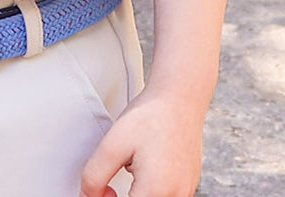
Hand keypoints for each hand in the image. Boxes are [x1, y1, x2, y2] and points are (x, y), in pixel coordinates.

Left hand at [79, 87, 205, 196]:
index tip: (101, 191)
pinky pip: (165, 196)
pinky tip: (145, 170)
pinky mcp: (189, 185)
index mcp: (155, 191)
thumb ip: (94, 177)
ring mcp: (185, 192)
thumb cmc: (151, 116)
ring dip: (138, 195)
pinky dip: (151, 190)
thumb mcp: (112, 144)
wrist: (179, 97)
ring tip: (131, 170)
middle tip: (109, 186)